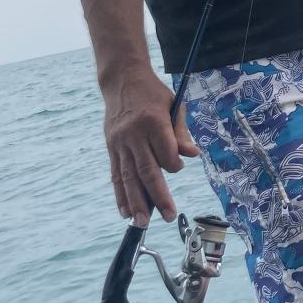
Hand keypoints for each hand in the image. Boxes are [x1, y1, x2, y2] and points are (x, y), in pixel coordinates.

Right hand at [103, 70, 198, 226]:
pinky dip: (120, 195)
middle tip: (169, 216)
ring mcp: (119, 143)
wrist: (122, 80)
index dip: (173, 164)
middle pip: (146, 169)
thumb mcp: (173, 104)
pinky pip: (115, 175)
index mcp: (152, 120)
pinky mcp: (111, 148)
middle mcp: (133, 134)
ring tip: (143, 223)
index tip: (177, 168)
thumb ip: (181, 132)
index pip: (164, 150)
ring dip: (136, 202)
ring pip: (128, 177)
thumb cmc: (153, 94)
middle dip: (158, 195)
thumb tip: (191, 155)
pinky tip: (126, 212)